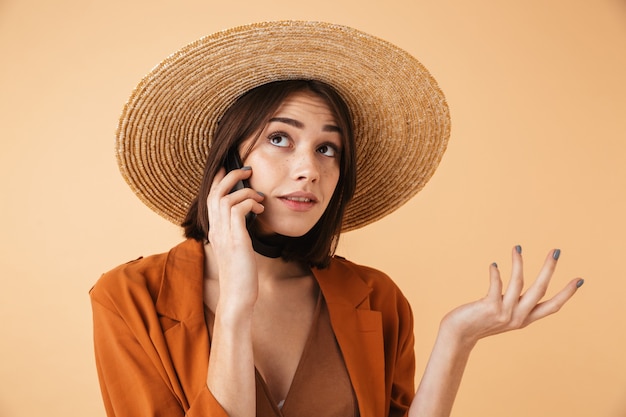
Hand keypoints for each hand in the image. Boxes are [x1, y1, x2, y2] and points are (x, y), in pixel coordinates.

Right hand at [206, 167, 264, 310]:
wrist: (237, 296)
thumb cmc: (240, 273)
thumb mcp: (236, 247)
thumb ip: (237, 229)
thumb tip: (248, 213)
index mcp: (214, 229)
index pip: (210, 196)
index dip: (219, 179)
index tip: (232, 168)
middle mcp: (215, 229)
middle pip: (215, 191)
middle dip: (231, 176)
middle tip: (247, 170)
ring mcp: (224, 234)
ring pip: (226, 198)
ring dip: (246, 192)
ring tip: (259, 198)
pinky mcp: (236, 240)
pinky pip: (238, 210)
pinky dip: (250, 203)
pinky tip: (259, 209)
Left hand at [441, 246, 582, 346]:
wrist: (459, 334)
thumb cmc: (478, 321)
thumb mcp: (502, 315)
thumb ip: (512, 303)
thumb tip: (516, 281)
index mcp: (525, 319)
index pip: (552, 306)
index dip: (566, 293)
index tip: (579, 280)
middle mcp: (518, 317)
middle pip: (540, 290)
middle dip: (549, 269)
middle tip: (555, 251)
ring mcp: (505, 313)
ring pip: (519, 283)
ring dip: (518, 263)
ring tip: (517, 248)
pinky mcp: (490, 307)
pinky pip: (497, 284)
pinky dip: (496, 273)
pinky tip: (493, 265)